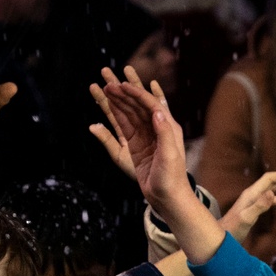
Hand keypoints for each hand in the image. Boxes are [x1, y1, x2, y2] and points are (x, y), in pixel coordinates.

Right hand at [102, 74, 192, 211]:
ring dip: (116, 99)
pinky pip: (123, 127)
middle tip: (106, 76)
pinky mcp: (136, 146)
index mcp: (168, 127)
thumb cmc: (172, 178)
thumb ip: (164, 132)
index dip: (135, 93)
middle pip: (137, 104)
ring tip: (103, 86)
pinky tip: (106, 105)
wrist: (167, 198)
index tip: (121, 85)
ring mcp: (145, 137)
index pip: (150, 104)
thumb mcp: (170, 155)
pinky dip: (114, 115)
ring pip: (128, 113)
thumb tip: (156, 110)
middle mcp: (157, 128)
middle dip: (122, 90)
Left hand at [221, 170, 275, 243]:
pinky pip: (267, 199)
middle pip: (271, 181)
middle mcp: (252, 194)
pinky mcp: (252, 208)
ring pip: (270, 188)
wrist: (221, 236)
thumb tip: (273, 193)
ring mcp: (252, 201)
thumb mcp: (247, 218)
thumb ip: (259, 206)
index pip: (270, 178)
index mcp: (252, 194)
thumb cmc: (233, 229)